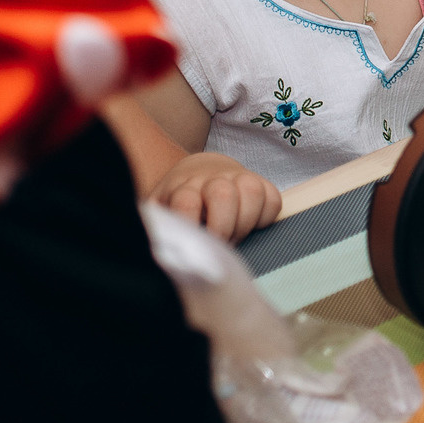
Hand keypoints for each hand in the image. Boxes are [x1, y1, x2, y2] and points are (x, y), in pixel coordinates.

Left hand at [155, 151, 281, 242]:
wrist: (199, 171)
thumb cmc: (177, 202)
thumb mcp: (160, 211)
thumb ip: (155, 227)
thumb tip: (151, 252)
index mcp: (182, 187)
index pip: (186, 202)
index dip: (190, 225)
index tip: (191, 245)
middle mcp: (210, 179)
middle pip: (222, 195)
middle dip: (223, 228)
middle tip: (218, 246)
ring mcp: (237, 178)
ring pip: (251, 191)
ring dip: (245, 222)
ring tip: (235, 238)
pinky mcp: (259, 181)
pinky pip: (272, 198)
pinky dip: (266, 217)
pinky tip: (252, 227)